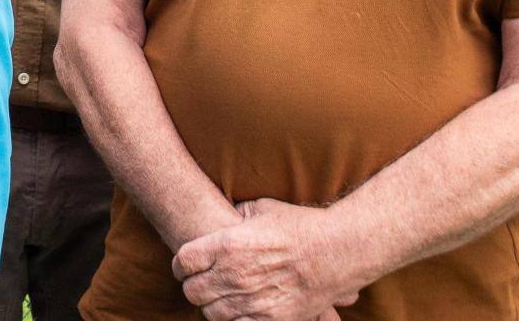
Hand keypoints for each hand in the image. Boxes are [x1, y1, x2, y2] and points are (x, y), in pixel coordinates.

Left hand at [172, 199, 356, 320]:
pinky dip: (233, 320)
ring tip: (221, 297)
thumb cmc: (301, 226)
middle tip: (202, 282)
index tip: (186, 265)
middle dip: (193, 286)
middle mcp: (234, 274)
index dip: (181, 264)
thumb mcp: (262, 208)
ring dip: (212, 305)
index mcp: (227, 244)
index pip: (183, 261)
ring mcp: (251, 299)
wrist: (337, 251)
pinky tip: (239, 311)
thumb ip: (237, 213)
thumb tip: (225, 216)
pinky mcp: (270, 319)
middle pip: (192, 291)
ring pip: (210, 313)